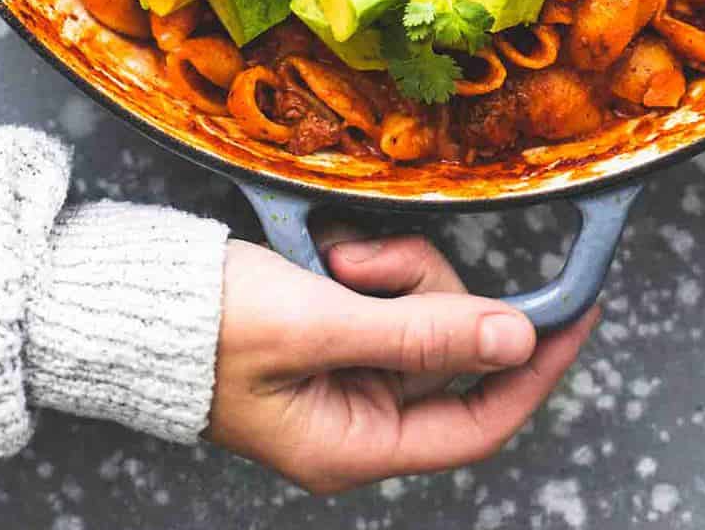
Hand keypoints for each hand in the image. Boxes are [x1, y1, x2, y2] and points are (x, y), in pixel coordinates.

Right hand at [208, 231, 598, 491]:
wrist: (127, 297)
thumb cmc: (206, 323)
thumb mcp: (319, 321)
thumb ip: (421, 332)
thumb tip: (517, 338)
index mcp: (354, 445)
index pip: (479, 421)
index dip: (534, 369)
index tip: (577, 313)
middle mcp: (357, 418)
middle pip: (451, 351)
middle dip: (427, 292)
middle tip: (365, 263)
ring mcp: (345, 374)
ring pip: (422, 312)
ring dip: (391, 271)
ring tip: (333, 261)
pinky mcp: (332, 331)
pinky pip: (386, 295)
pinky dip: (367, 266)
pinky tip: (324, 258)